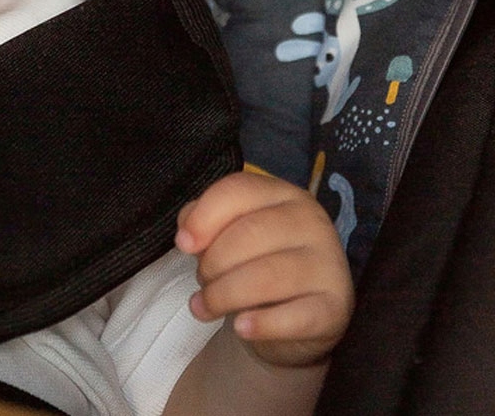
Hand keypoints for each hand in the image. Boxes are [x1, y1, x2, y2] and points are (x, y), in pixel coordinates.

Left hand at [175, 171, 353, 368]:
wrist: (297, 317)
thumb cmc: (256, 262)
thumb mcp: (228, 233)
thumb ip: (203, 222)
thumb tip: (187, 236)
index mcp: (282, 194)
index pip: (239, 190)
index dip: (204, 217)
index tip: (183, 245)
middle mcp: (311, 221)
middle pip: (248, 234)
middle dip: (212, 263)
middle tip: (202, 281)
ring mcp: (328, 264)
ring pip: (265, 277)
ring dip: (223, 296)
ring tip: (206, 307)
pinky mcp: (335, 308)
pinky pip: (294, 317)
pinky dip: (261, 324)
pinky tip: (241, 327)